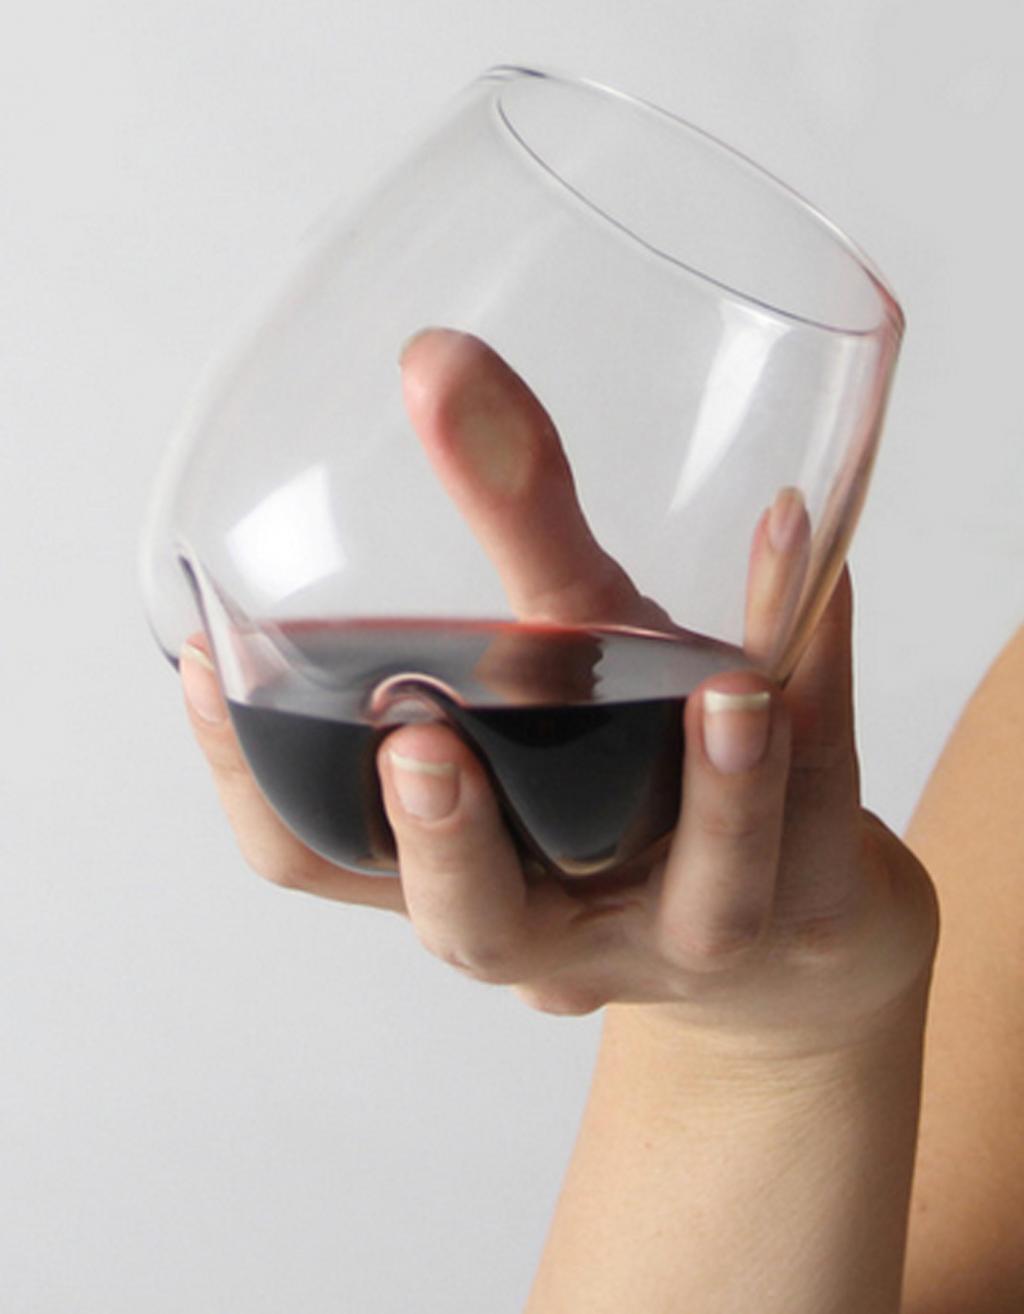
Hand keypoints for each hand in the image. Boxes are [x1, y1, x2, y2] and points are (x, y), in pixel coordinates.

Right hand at [181, 330, 937, 1047]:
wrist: (791, 901)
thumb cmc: (638, 773)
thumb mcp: (566, 650)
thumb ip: (507, 519)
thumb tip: (436, 357)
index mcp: (458, 870)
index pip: (313, 859)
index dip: (245, 783)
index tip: (204, 662)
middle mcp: (560, 921)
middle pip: (470, 920)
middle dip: (442, 840)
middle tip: (418, 739)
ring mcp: (690, 927)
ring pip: (699, 897)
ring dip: (714, 792)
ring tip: (726, 689)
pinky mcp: (804, 900)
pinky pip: (818, 800)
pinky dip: (815, 667)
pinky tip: (809, 553)